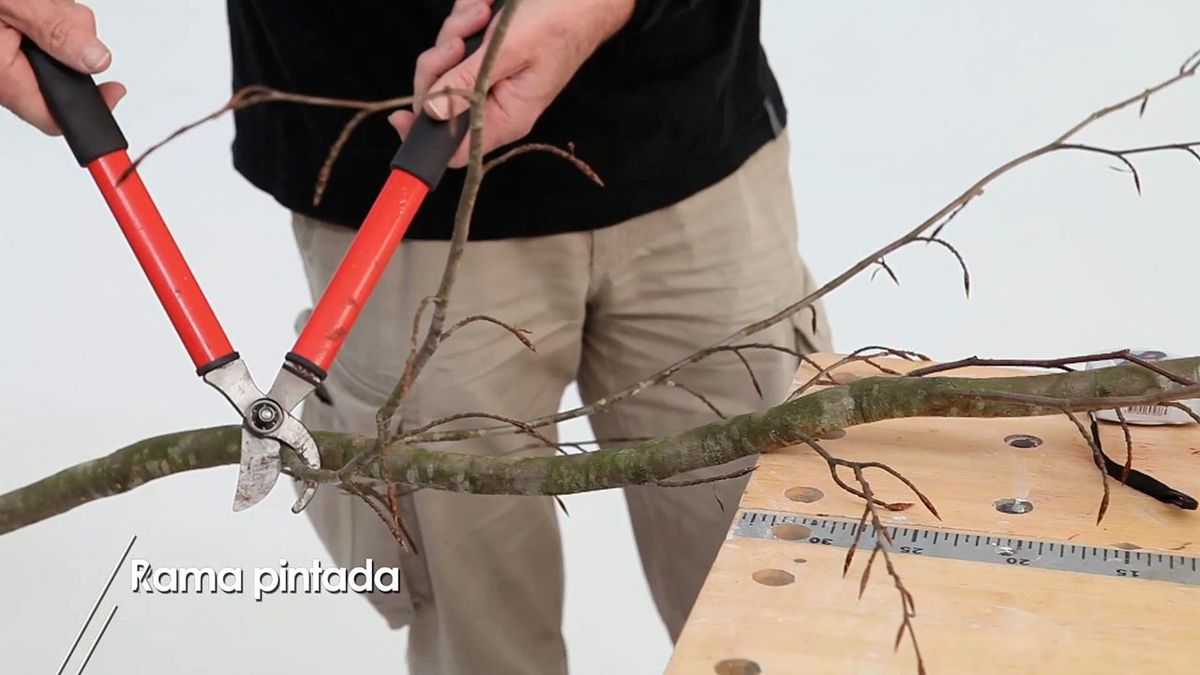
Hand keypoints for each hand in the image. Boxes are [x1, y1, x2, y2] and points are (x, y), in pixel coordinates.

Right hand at [0, 0, 123, 133]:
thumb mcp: (12, 3)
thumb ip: (53, 30)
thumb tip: (94, 59)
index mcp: (3, 77)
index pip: (55, 117)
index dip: (91, 107)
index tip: (116, 89)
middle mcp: (1, 74)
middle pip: (61, 74)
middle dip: (71, 43)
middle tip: (59, 11)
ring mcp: (2, 56)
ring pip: (52, 49)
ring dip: (56, 21)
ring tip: (38, 1)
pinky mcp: (5, 39)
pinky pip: (35, 33)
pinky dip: (41, 13)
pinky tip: (31, 3)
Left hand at [389, 0, 633, 167]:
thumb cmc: (560, 21)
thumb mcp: (509, 50)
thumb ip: (466, 81)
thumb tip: (430, 112)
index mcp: (507, 116)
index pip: (456, 149)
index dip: (424, 137)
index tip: (399, 116)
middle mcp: (495, 101)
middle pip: (438, 99)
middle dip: (439, 64)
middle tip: (458, 42)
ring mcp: (488, 74)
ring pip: (443, 64)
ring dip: (455, 31)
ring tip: (483, 14)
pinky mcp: (486, 51)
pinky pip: (456, 39)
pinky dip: (464, 18)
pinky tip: (486, 6)